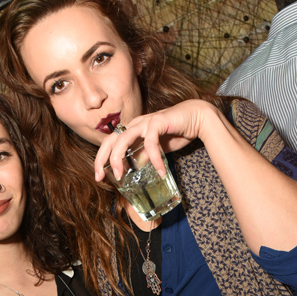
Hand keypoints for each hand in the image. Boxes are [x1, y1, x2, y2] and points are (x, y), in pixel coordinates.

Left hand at [94, 100, 216, 182]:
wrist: (196, 118)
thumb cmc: (176, 132)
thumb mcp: (156, 149)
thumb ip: (145, 156)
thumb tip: (136, 168)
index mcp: (132, 130)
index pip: (110, 143)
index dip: (101, 159)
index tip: (99, 177)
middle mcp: (135, 124)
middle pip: (111, 139)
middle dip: (102, 158)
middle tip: (101, 177)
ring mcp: (145, 121)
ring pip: (123, 138)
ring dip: (119, 157)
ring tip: (121, 176)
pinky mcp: (158, 122)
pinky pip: (150, 142)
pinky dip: (154, 158)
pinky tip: (160, 172)